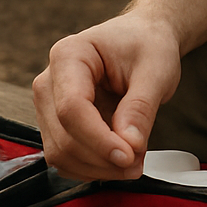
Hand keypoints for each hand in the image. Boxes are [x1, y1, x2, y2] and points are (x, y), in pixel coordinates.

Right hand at [31, 14, 181, 180]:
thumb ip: (141, 107)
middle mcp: (50, 80)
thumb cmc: (147, 45)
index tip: (128, 156)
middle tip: (138, 162)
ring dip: (98, 167)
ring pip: (61, 153)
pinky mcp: (57, 123)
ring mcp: (50, 104)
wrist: (142, 38)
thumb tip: (129, 146)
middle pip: (63, 136)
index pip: (71, 109)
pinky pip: (66, 157)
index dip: (99, 140)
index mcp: (69, 55)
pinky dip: (93, 167)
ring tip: (134, 160)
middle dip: (102, 159)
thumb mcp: (156, 70)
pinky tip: (119, 159)